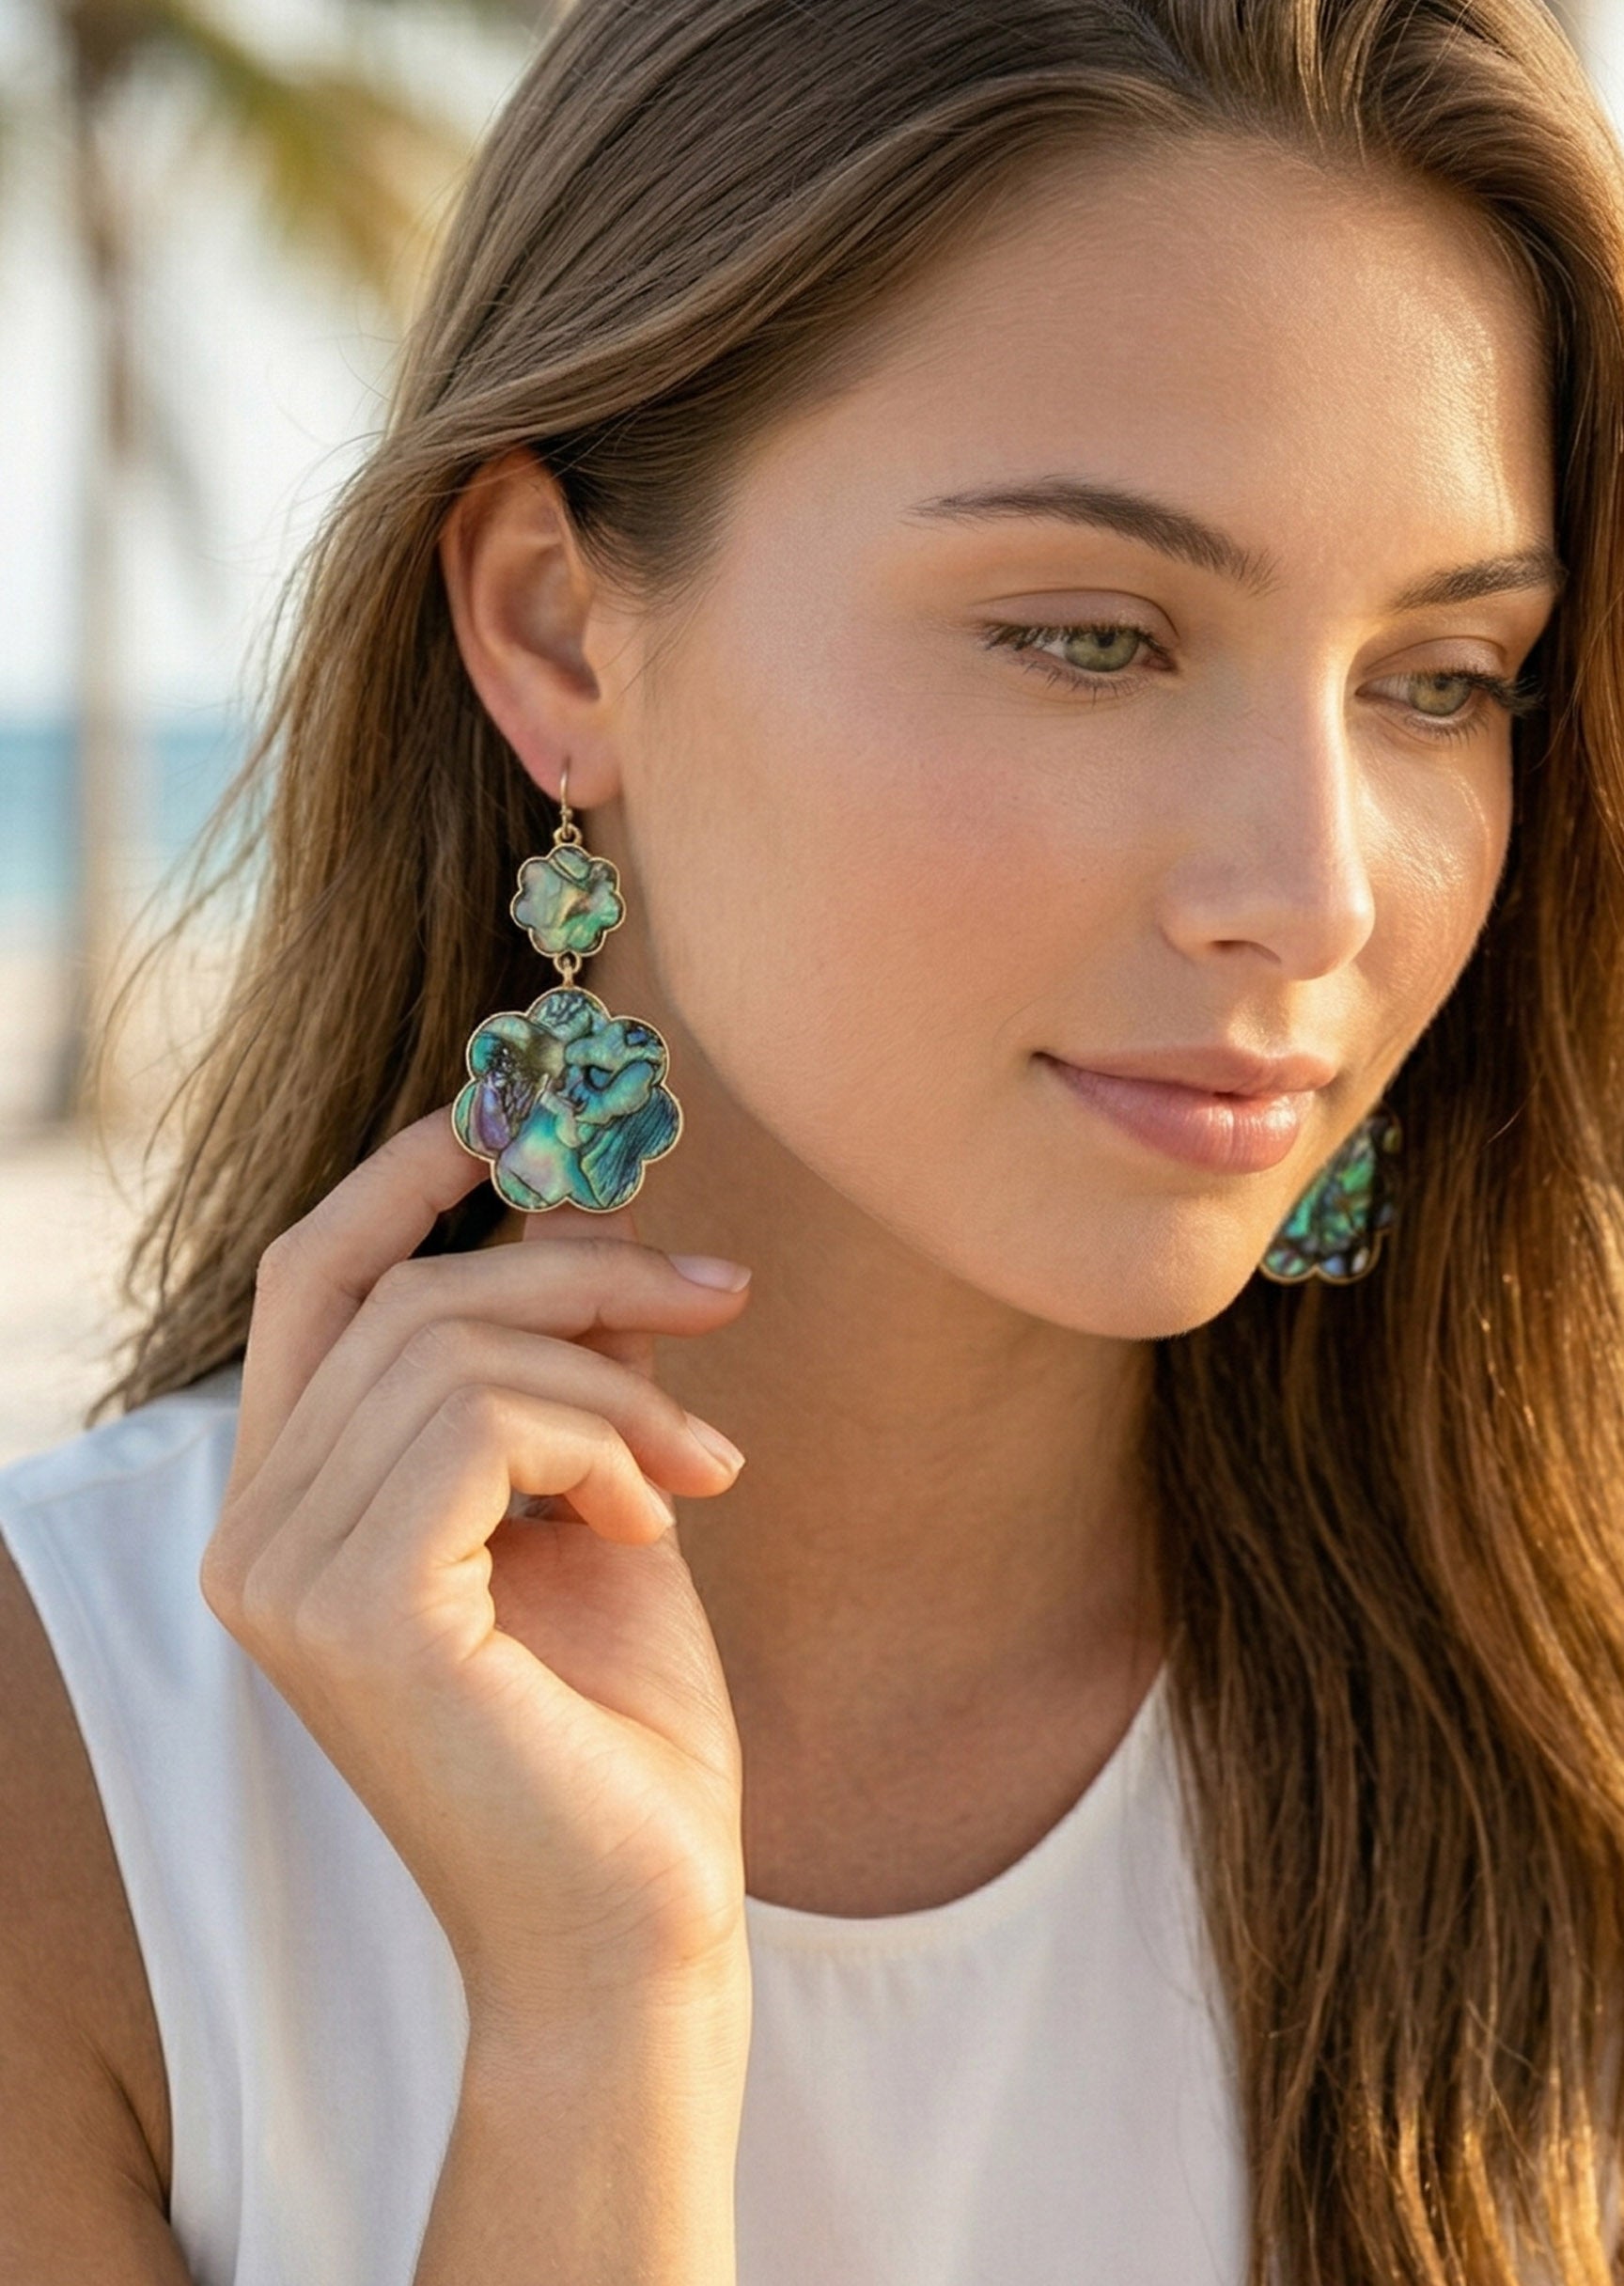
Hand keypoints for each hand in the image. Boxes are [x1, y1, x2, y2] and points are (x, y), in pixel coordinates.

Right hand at [200, 1105, 754, 2023]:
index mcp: (293, 1509)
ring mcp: (283, 1573)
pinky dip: (597, 1436)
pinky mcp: (351, 1603)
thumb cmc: (619, 1729)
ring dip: (615, 1372)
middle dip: (583, 1269)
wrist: (642, 1924)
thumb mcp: (589, 1502)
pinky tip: (660, 1511)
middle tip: (723, 1296)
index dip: (408, 1177)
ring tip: (702, 1460)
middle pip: (405, 1295)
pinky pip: (481, 1416)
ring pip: (453, 1343)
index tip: (520, 1115)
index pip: (315, 1284)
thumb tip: (586, 1217)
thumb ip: (556, 1376)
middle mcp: (255, 1535)